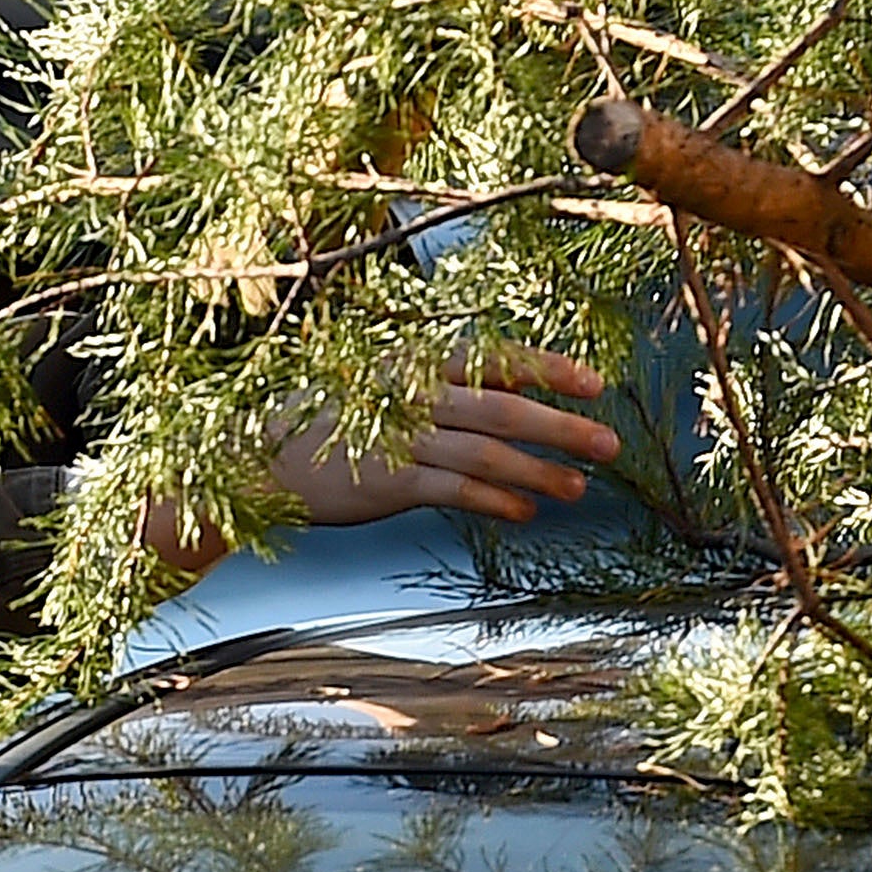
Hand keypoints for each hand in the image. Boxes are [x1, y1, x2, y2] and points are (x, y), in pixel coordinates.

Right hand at [267, 346, 623, 529]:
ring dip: (537, 471)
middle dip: (562, 427)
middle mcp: (413, 395)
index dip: (549, 370)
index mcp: (417, 364)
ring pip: (485, 451)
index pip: (496, 361)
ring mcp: (400, 438)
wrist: (262, 459)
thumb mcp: (390, 388)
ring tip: (577, 487)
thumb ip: (451, 389)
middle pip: (503, 408)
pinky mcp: (388, 481)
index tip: (594, 384)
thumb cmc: (334, 421)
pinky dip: (495, 499)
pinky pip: (454, 489)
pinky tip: (525, 510)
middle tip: (608, 444)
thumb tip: (519, 391)